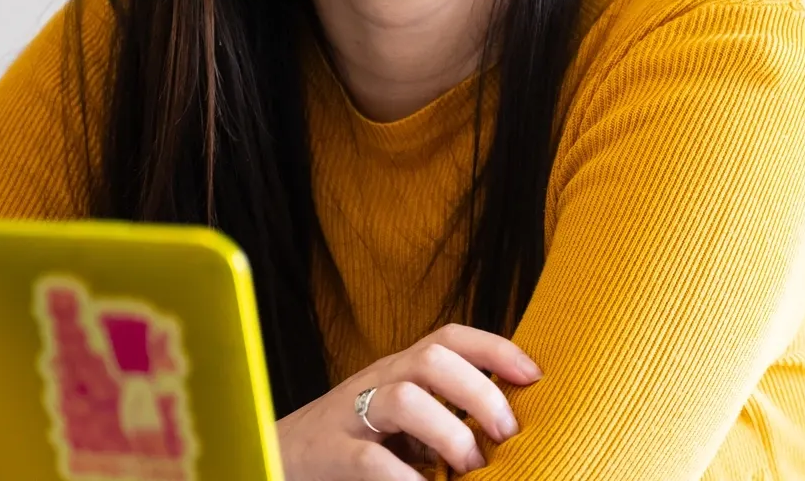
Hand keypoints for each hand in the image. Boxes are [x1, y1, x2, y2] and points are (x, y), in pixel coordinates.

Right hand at [275, 323, 541, 478]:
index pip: (450, 338)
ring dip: (448, 432)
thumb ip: (440, 419)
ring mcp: (348, 418)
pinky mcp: (328, 456)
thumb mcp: (398, 424)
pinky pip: (369, 461)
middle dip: (479, 392)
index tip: (535, 377)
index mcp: (397, 370)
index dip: (496, 349)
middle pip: (431, 359)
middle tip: (506, 434)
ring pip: (403, 399)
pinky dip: (406, 478)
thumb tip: (505, 434)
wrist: (269, 460)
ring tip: (469, 467)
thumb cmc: (349, 445)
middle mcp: (375, 383)